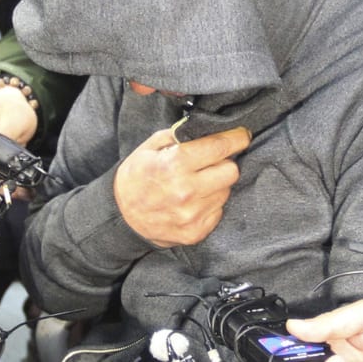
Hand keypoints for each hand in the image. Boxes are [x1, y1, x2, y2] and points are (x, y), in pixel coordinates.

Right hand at [113, 126, 248, 246]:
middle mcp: (186, 191)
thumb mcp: (151, 146)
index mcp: (175, 164)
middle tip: (213, 161)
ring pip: (226, 191)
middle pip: (231, 171)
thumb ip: (181, 135)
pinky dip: (211, 203)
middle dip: (225, 162)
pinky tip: (194, 200)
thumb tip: (209, 128)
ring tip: (198, 182)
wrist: (120, 215)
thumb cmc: (137, 176)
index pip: (220, 147)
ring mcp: (192, 215)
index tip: (242, 134)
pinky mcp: (195, 233)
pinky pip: (218, 211)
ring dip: (217, 184)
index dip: (237, 138)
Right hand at [286, 298, 362, 361]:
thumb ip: (330, 323)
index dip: (291, 353)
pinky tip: (343, 361)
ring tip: (344, 358)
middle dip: (305, 361)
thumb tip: (294, 325)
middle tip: (328, 356)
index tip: (277, 353)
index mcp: (340, 339)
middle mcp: (347, 359)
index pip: (307, 351)